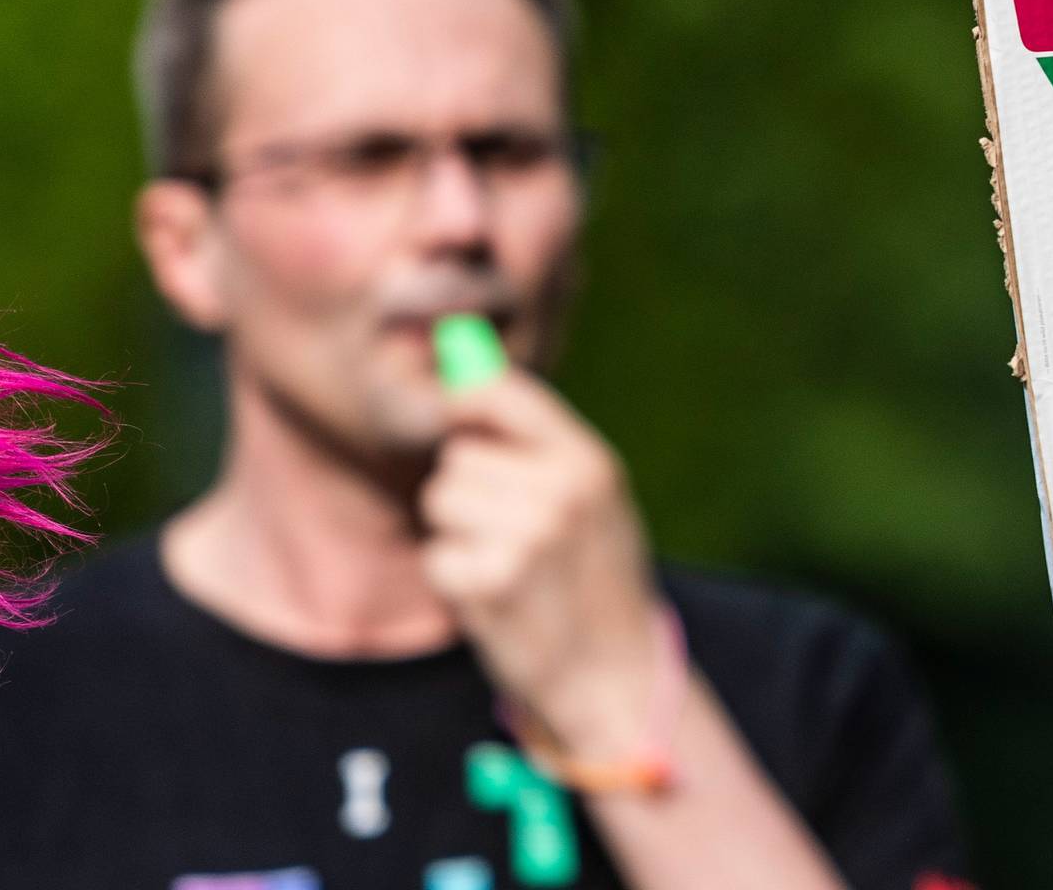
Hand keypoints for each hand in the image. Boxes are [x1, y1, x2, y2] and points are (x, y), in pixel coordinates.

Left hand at [422, 367, 669, 761]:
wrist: (616, 674)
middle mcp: (560, 492)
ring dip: (457, 533)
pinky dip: (454, 579)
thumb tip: (463, 379)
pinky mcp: (488, 584)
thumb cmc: (599, 578)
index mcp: (589, 463)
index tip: (455, 417)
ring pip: (441, 501)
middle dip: (468, 490)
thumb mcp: (597, 500)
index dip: (464, 401)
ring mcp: (524, 538)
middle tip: (509, 531)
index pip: (501, 392)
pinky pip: (436, 555)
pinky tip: (495, 597)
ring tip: (505, 563)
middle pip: (458, 458)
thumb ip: (541, 443)